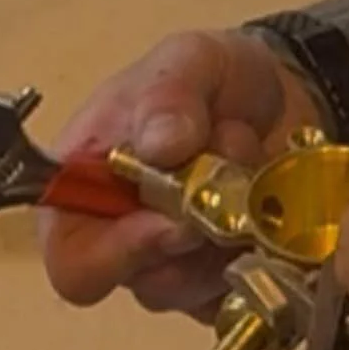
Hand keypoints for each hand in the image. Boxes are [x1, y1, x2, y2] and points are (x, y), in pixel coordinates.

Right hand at [39, 28, 322, 317]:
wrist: (275, 94)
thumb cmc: (210, 78)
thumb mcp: (188, 59)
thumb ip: (168, 94)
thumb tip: (160, 145)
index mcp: (83, 190)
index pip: (73, 259)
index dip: (119, 255)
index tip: (175, 222)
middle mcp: (120, 239)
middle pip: (146, 281)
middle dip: (199, 230)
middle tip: (232, 169)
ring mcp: (175, 264)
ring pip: (201, 288)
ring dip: (237, 231)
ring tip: (253, 166)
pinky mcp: (222, 278)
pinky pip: (246, 290)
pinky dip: (266, 251)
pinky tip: (274, 201)